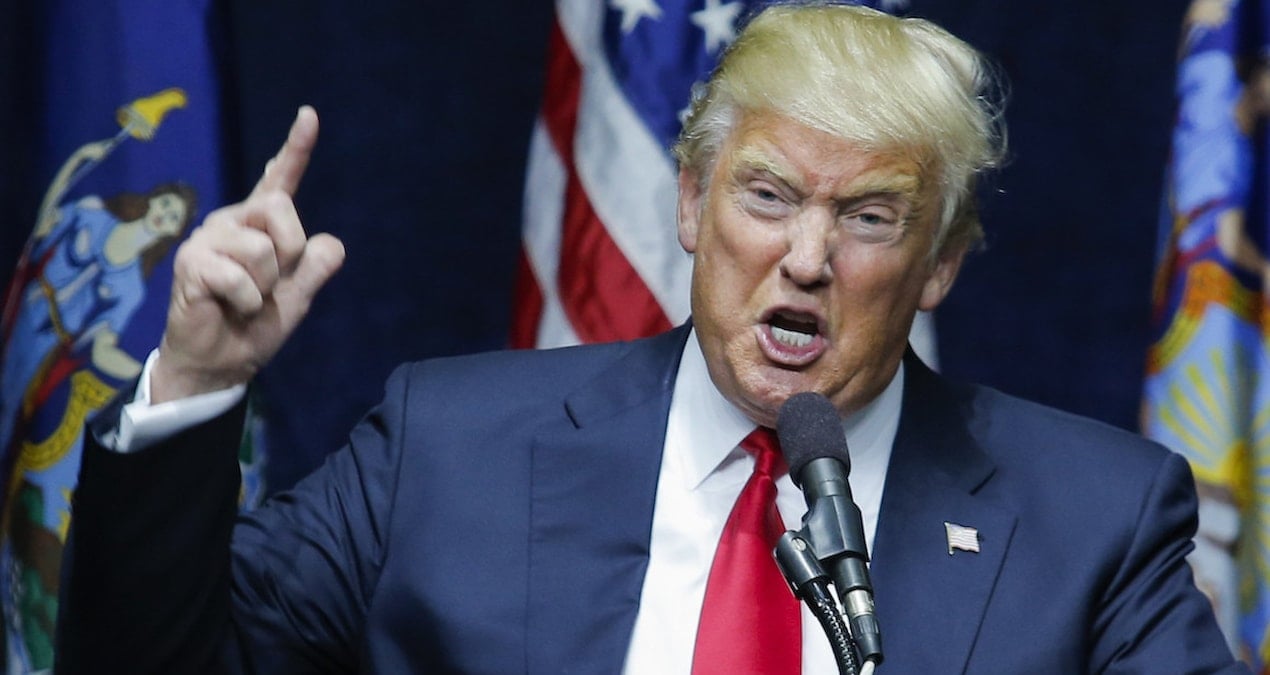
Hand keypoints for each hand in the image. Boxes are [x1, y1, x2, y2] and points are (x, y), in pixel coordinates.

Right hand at [151, 106, 344, 403]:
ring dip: (266, 287)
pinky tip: (230, 307)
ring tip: (245, 300)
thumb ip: (316, 266)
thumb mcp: (299, 296)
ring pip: (263, 248)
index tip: (309, 115)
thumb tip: (330, 244)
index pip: (280, 180)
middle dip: (290, 253)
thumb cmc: (256, 325)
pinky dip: (247, 302)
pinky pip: (241, 278)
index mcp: (261, 224)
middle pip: (282, 208)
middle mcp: (233, 221)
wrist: (222, 362)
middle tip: (271, 285)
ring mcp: (209, 238)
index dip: (296, 148)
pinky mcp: (191, 262)